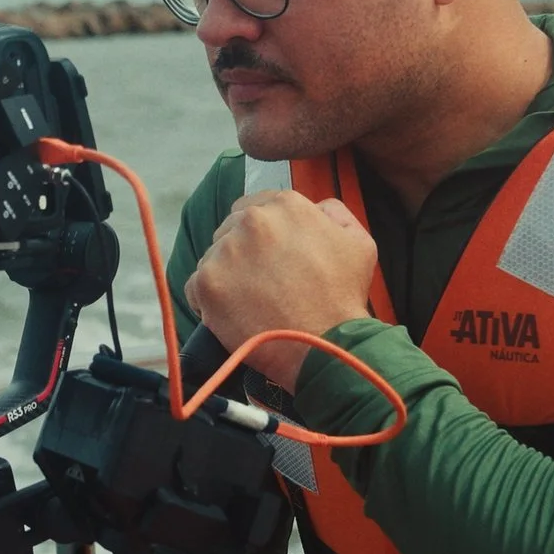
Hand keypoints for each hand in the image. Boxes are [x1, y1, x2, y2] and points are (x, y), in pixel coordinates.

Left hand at [183, 190, 375, 391]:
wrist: (324, 347)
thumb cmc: (342, 298)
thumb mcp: (358, 243)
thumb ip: (334, 213)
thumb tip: (316, 207)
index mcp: (286, 206)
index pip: (256, 206)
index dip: (262, 233)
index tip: (267, 255)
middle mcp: (252, 221)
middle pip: (231, 229)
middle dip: (243, 251)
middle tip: (261, 281)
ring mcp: (225, 252)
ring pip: (213, 256)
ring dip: (227, 273)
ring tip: (250, 300)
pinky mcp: (207, 284)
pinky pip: (195, 286)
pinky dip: (209, 300)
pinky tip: (233, 313)